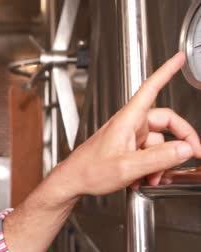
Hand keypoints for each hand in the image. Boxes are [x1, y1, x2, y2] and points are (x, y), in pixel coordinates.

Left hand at [47, 52, 200, 202]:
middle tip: (193, 154)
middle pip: (166, 122)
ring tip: (152, 177)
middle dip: (181, 140)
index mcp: (128, 119)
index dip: (166, 71)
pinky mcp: (127, 147)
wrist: (73, 181)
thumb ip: (159, 158)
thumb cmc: (89, 170)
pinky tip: (142, 178)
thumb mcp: (128, 167)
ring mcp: (129, 136)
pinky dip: (151, 166)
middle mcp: (130, 124)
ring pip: (159, 143)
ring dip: (161, 162)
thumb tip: (184, 148)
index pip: (150, 88)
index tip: (179, 58)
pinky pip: (149, 153)